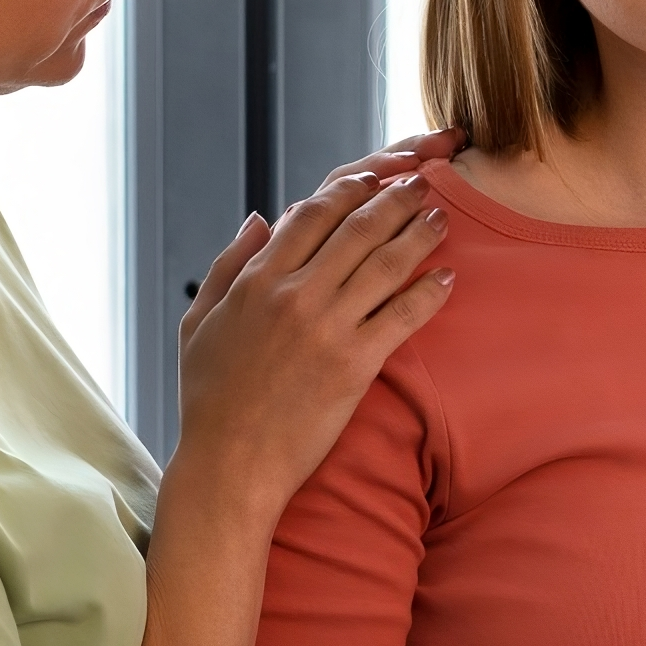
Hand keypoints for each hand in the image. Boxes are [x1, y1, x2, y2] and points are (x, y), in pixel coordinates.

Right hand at [170, 131, 464, 507]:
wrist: (231, 466)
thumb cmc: (210, 400)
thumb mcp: (198, 324)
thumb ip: (227, 265)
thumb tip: (260, 218)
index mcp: (256, 281)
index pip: (311, 213)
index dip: (348, 189)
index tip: (372, 180)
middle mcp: (293, 294)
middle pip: (356, 227)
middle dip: (394, 198)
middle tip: (421, 186)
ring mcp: (327, 327)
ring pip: (385, 262)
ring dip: (418, 233)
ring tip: (441, 218)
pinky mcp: (355, 363)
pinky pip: (402, 314)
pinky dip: (428, 291)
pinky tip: (447, 278)